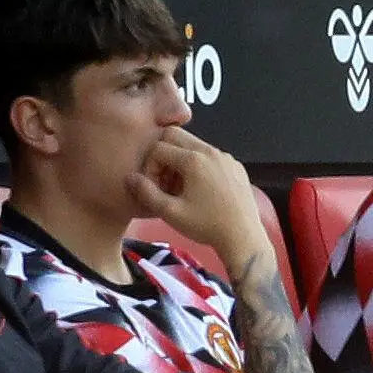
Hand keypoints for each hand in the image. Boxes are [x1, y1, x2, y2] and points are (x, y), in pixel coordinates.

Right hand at [125, 128, 272, 270]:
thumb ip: (145, 192)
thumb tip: (129, 177)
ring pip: (193, 145)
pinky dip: (199, 165)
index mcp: (194, 160)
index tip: (155, 187)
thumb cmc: (207, 226)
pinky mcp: (236, 166)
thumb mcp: (170, 212)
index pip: (158, 148)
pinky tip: (200, 190)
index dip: (150, 167)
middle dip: (163, 155)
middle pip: (175, 135)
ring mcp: (226, 157)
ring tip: (181, 187)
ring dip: (181, 160)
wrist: (243, 236)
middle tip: (165, 180)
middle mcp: (212, 152)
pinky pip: (211, 155)